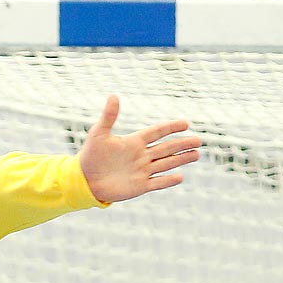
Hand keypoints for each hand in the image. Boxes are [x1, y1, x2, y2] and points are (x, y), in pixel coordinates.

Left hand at [77, 95, 202, 202]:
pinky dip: (168, 181)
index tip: (186, 123)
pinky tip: (180, 177)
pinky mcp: (139, 186)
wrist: (83, 180)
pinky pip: (156, 183)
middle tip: (198, 140)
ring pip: (166, 163)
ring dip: (181, 159)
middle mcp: (142, 155)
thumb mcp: (98, 134)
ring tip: (196, 154)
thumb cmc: (90, 156)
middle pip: (166, 148)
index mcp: (135, 141)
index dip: (171, 127)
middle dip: (182, 144)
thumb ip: (109, 116)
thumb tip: (113, 95)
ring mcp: (142, 171)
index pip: (157, 132)